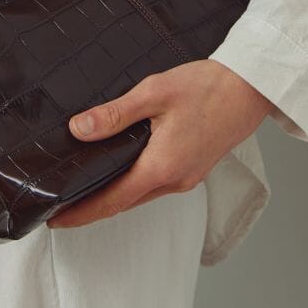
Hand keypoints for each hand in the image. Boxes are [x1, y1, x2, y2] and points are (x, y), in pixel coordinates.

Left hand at [46, 59, 274, 228]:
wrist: (251, 87)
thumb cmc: (208, 87)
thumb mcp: (154, 93)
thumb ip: (115, 115)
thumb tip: (79, 130)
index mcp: (161, 167)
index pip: (111, 201)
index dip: (80, 213)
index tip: (56, 220)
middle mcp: (175, 180)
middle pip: (124, 203)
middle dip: (93, 207)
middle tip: (63, 203)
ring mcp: (188, 177)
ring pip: (142, 194)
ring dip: (115, 195)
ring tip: (86, 186)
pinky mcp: (195, 169)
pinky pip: (157, 184)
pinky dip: (135, 183)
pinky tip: (124, 168)